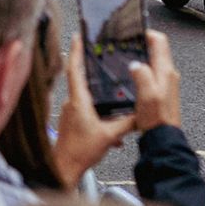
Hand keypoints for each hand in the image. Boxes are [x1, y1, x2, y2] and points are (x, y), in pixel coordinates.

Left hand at [53, 34, 137, 186]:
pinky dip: (99, 113)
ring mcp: (70, 112)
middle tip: (99, 55)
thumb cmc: (80, 152)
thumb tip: (140, 114)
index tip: (79, 36)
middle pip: (80, 78)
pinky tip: (111, 128)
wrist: (63, 168)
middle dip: (90, 67)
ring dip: (98, 94)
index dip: (77, 51)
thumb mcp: (109, 135)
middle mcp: (71, 103)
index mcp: (78, 101)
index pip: (75, 69)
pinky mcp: (71, 121)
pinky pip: (86, 110)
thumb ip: (126, 123)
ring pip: (85, 96)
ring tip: (112, 92)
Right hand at [128, 29, 180, 130]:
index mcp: (165, 72)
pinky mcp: (162, 92)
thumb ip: (142, 75)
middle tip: (126, 44)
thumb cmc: (157, 119)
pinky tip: (130, 77)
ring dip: (141, 57)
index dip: (147, 33)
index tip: (134, 32)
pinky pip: (151, 74)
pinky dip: (141, 70)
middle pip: (156, 50)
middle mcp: (168, 75)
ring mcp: (166, 84)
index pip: (160, 41)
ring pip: (153, 62)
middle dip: (141, 44)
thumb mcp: (147, 94)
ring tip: (126, 58)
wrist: (162, 138)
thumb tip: (135, 63)